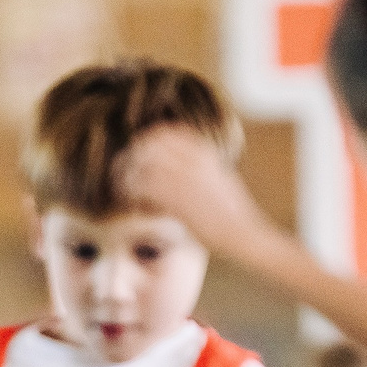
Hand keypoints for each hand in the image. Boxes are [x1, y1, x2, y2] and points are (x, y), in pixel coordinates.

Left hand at [115, 125, 275, 264]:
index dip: (150, 139)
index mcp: (206, 153)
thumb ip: (202, 168)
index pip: (170, 133)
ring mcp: (184, 180)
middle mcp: (193, 162)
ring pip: (143, 164)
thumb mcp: (220, 179)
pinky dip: (133, 191)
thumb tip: (186, 166)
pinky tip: (131, 199)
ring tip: (123, 183)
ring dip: (129, 172)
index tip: (140, 149)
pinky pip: (144, 188)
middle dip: (135, 154)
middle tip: (124, 166)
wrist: (243, 233)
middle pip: (152, 144)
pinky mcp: (176, 201)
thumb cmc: (233, 212)